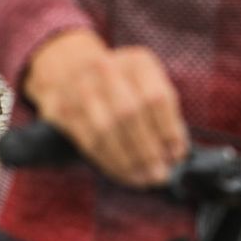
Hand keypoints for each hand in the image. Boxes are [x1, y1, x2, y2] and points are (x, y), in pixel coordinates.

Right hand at [21, 31, 186, 187]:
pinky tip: (125, 173)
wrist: (70, 69)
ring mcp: (81, 88)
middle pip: (131, 115)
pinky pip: (89, 141)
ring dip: (128, 160)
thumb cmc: (122, 83)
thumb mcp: (148, 84)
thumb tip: (175, 152)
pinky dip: (110, 162)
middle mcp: (107, 70)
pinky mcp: (62, 109)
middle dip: (148, 150)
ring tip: (144, 178)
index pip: (157, 98)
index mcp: (137, 62)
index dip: (169, 130)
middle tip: (161, 174)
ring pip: (106, 130)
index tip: (177, 154)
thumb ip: (163, 112)